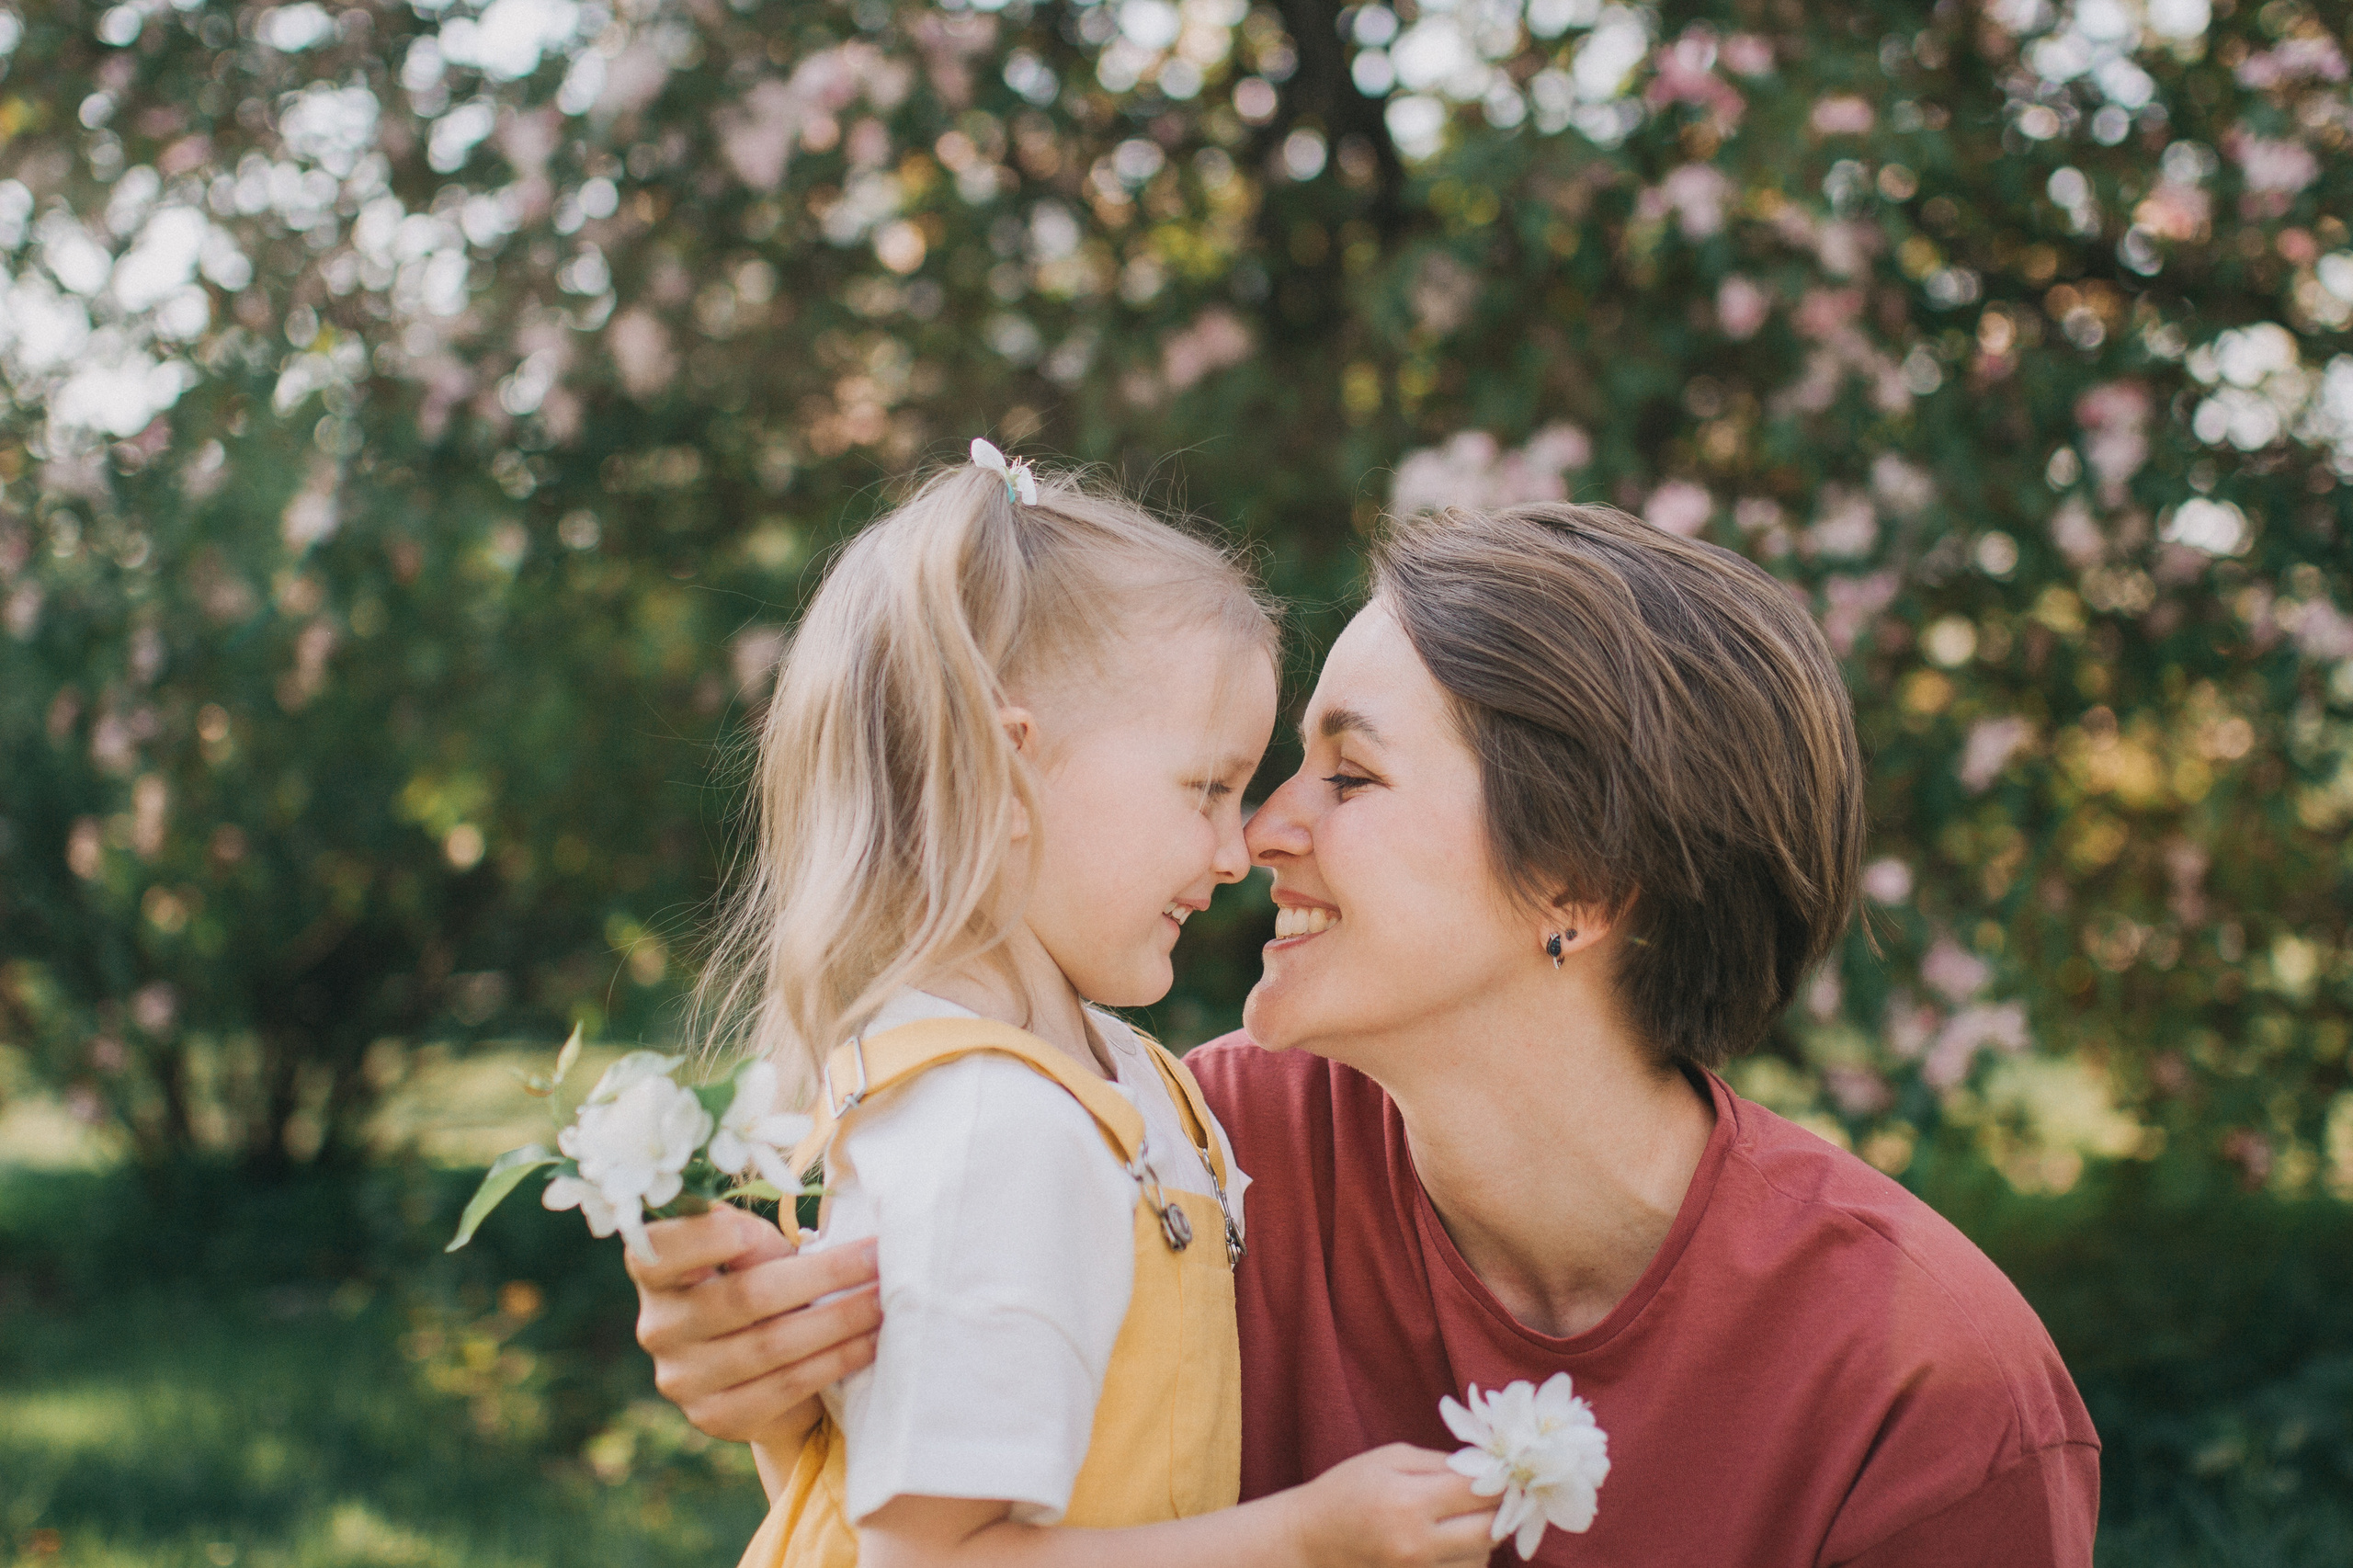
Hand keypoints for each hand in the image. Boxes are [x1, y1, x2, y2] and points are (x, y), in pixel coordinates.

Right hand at [626, 1202, 881, 1450]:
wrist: (756, 1371)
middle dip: (822, 1274)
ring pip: (772, 1344)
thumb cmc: (756, 1287)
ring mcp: (682, 1377)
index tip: (768, 1230)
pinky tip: (869, 1342)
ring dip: (839, 1320)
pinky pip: (786, 1385)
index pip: (665, 1248)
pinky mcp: (715, 1415)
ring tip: (883, 1301)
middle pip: (745, 1296)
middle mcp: (658, 1325)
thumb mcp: (751, 1255)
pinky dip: (835, 1360)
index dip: (713, 1238)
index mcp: (655, 1269)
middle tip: (876, 1259)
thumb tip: (811, 1221)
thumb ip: (755, 1240)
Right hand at [1282, 1445, 1499, 1567]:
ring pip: (1481, 1559)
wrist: (1308, 1542)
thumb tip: (1488, 1468)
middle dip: (1499, 1510)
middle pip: (1489, 1531)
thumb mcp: (1388, 1459)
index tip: (1503, 1471)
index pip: (1479, 1491)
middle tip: (1494, 1495)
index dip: (1499, 1478)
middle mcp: (1416, 1545)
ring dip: (1483, 1537)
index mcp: (1407, 1501)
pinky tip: (1450, 1543)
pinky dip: (1467, 1559)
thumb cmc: (1346, 1491)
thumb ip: (1440, 1463)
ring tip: (1463, 1519)